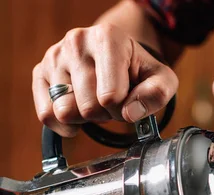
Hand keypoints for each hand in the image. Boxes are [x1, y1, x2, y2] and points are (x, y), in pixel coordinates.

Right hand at [33, 23, 177, 136]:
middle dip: (104, 115)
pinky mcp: (40, 72)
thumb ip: (157, 95)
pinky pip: (46, 115)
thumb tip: (131, 113)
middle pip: (88, 107)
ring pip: (64, 111)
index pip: (110, 97)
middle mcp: (77, 41)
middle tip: (111, 103)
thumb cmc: (138, 72)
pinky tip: (76, 115)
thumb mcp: (161, 80)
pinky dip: (63, 125)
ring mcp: (55, 56)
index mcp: (108, 37)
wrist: (115, 57)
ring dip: (84, 118)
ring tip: (94, 102)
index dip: (122, 110)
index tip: (127, 100)